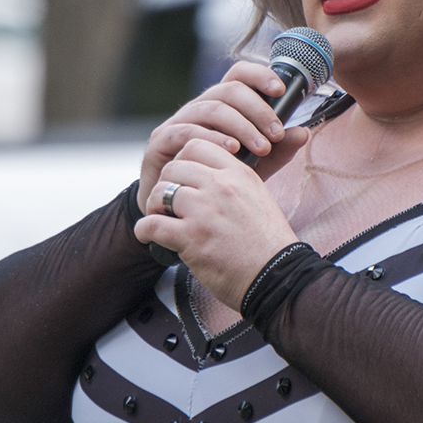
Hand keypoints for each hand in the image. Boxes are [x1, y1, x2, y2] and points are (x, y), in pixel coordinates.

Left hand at [135, 139, 301, 310]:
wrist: (278, 277)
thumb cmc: (269, 244)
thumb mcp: (259, 197)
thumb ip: (233, 183)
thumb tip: (207, 176)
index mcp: (239, 173)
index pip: (196, 146)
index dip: (183, 161)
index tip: (183, 178)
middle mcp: (221, 186)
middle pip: (173, 167)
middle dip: (166, 184)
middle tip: (168, 202)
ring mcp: (205, 211)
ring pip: (160, 192)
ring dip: (154, 206)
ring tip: (159, 218)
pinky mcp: (192, 238)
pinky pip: (152, 224)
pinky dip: (144, 231)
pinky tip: (149, 236)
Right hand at [138, 61, 305, 213]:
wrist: (179, 209)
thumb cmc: (218, 181)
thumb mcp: (256, 166)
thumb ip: (278, 150)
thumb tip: (303, 132)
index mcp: (221, 105)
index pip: (238, 75)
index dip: (259, 75)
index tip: (281, 89)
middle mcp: (199, 108)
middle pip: (229, 89)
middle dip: (258, 110)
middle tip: (276, 134)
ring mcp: (177, 122)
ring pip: (211, 109)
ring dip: (241, 126)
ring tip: (261, 148)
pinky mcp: (160, 141)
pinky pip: (185, 131)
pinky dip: (212, 138)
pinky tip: (232, 151)